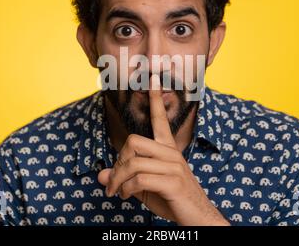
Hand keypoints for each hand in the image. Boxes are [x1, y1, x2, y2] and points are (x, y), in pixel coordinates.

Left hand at [98, 74, 229, 225]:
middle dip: (117, 163)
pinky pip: (139, 179)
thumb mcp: (144, 188)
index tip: (151, 78)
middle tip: (114, 181)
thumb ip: (124, 179)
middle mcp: (171, 154)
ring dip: (118, 181)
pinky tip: (126, 197)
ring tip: (116, 193)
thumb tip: (100, 176)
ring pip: (133, 162)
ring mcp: (174, 167)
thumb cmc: (172, 200)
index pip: (160, 120)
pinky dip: (126, 190)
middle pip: (133, 142)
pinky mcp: (173, 182)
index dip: (155, 99)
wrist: (198, 219)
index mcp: (168, 150)